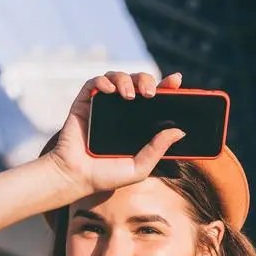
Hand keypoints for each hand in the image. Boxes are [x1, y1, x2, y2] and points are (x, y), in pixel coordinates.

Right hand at [44, 71, 187, 195]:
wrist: (75, 178)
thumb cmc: (106, 176)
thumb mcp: (138, 168)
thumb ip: (157, 150)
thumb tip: (179, 131)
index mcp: (137, 122)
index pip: (156, 98)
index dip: (167, 86)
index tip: (176, 82)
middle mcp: (121, 110)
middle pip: (138, 82)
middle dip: (146, 80)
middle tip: (149, 93)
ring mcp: (103, 105)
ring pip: (118, 77)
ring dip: (125, 80)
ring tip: (129, 96)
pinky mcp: (84, 103)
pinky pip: (94, 82)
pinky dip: (103, 81)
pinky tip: (109, 91)